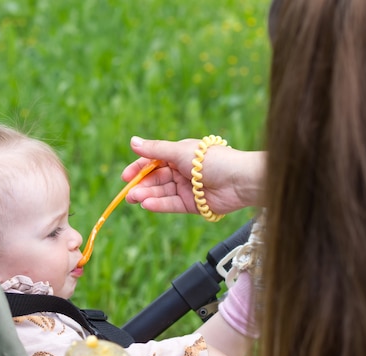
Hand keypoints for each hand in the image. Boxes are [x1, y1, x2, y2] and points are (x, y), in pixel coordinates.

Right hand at [122, 136, 264, 214]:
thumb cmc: (213, 160)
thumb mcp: (180, 152)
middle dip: (141, 185)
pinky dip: (159, 204)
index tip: (125, 177)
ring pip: (162, 193)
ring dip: (147, 195)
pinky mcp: (192, 205)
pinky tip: (147, 204)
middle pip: (155, 179)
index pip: (153, 162)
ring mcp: (186, 188)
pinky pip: (172, 204)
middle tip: (128, 193)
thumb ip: (155, 150)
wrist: (240, 179)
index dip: (138, 168)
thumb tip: (132, 141)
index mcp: (179, 155)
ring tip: (135, 198)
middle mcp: (181, 171)